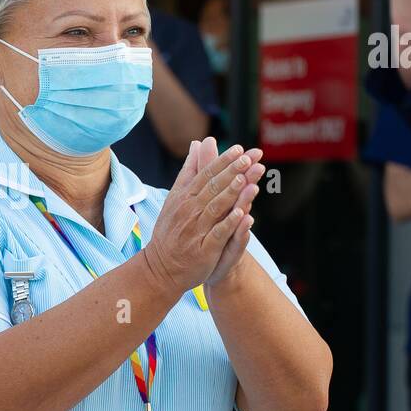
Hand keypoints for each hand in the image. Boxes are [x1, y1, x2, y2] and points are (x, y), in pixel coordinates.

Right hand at [143, 138, 264, 296]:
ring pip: (215, 208)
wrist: (161, 267)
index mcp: (184, 197)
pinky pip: (217, 233)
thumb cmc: (172, 230)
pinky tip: (241, 214)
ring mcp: (196, 229)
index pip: (206, 175)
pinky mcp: (204, 249)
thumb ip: (190, 170)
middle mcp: (189, 210)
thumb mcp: (176, 196)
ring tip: (246, 180)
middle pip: (212, 188)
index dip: (223, 162)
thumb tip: (198, 143)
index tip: (239, 149)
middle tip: (249, 158)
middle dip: (231, 172)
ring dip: (230, 193)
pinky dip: (228, 223)